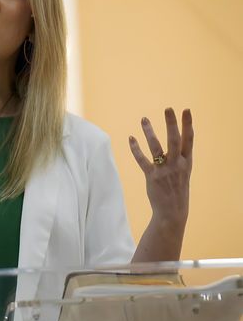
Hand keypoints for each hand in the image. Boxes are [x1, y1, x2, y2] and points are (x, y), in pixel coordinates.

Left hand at [129, 108, 193, 227]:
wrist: (172, 212)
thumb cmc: (178, 191)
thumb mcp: (184, 173)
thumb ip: (181, 158)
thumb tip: (178, 143)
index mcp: (187, 162)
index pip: (189, 139)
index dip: (188, 124)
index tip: (186, 110)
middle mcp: (177, 164)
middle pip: (175, 140)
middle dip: (171, 123)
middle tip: (168, 108)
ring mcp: (164, 170)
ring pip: (156, 147)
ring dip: (149, 132)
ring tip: (144, 119)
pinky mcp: (152, 177)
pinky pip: (142, 160)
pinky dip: (135, 148)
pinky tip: (131, 138)